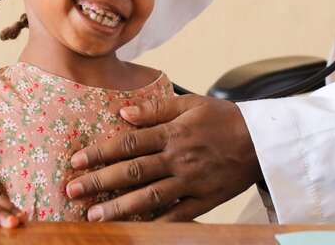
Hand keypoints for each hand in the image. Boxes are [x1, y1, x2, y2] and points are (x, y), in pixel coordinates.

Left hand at [65, 93, 260, 220]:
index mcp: (173, 132)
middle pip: (133, 170)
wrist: (262, 140)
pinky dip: (156, 223)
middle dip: (99, 181)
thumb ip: (156, 108)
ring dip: (120, 207)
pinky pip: (177, 215)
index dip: (100, 152)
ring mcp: (191, 181)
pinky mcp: (205, 200)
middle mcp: (179, 157)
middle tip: (72, 192)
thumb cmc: (224, 118)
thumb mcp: (191, 103)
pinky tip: (135, 230)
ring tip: (94, 217)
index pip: (129, 142)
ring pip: (150, 196)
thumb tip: (123, 113)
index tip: (76, 161)